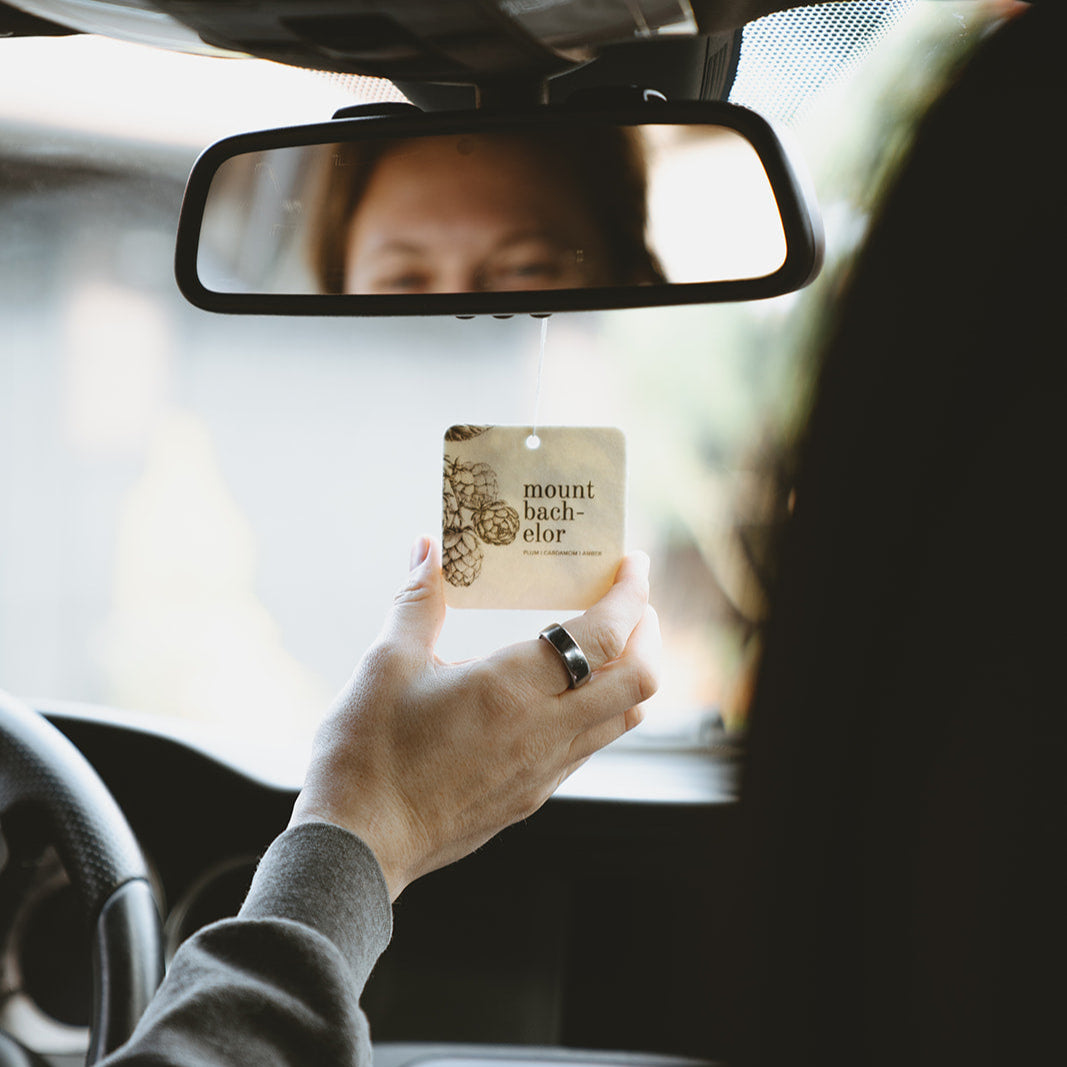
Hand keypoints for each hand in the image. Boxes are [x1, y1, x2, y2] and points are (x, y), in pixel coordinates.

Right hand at [290, 536, 659, 898]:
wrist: (357, 847)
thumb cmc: (366, 754)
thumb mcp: (387, 664)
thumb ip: (417, 600)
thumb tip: (426, 549)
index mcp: (511, 689)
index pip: (603, 635)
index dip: (630, 594)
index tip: (634, 565)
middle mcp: (543, 731)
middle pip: (638, 680)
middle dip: (647, 634)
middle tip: (633, 603)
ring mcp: (543, 771)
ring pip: (621, 719)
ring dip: (629, 674)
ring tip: (608, 643)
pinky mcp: (531, 797)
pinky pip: (588, 746)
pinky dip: (598, 709)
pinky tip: (564, 695)